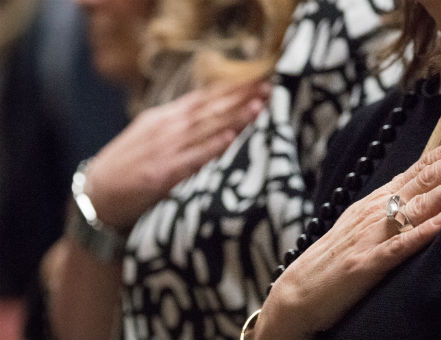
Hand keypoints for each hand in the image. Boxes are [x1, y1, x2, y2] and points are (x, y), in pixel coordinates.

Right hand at [84, 80, 270, 227]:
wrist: (95, 195)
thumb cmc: (126, 165)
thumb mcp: (148, 134)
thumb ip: (177, 124)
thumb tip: (208, 115)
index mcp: (162, 117)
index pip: (202, 98)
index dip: (229, 89)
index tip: (255, 80)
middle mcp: (165, 128)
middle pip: (207, 109)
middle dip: (238, 98)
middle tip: (266, 86)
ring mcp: (164, 150)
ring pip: (204, 130)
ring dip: (232, 118)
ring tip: (257, 105)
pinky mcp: (162, 174)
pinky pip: (192, 159)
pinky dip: (211, 148)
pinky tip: (229, 138)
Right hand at [253, 123, 440, 338]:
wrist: (298, 292)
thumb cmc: (334, 258)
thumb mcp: (363, 224)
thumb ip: (391, 206)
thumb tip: (423, 190)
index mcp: (377, 201)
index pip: (419, 168)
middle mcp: (376, 211)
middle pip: (422, 179)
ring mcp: (371, 236)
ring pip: (415, 206)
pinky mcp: (366, 264)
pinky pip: (398, 247)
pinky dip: (420, 233)